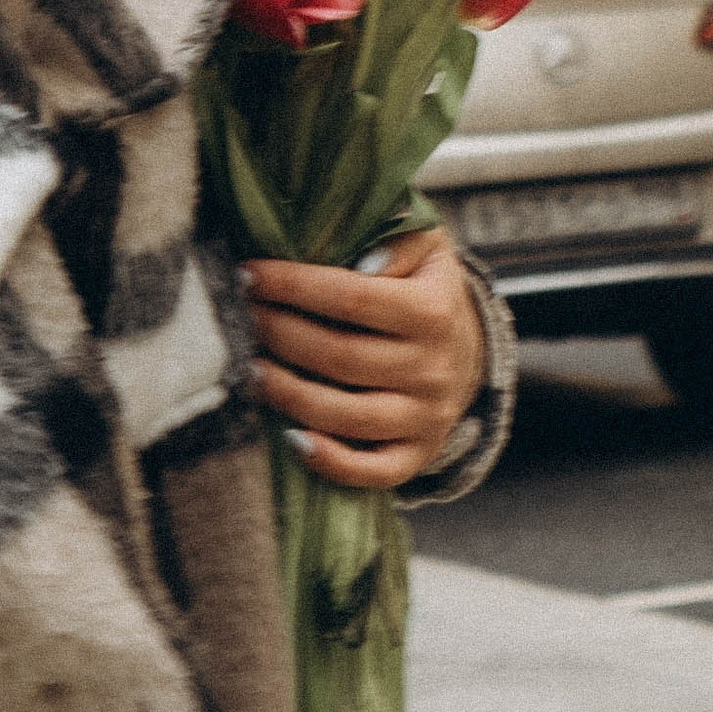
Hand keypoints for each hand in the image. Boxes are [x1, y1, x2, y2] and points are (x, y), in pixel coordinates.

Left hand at [243, 225, 485, 492]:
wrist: (467, 352)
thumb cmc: (427, 288)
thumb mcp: (427, 247)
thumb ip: (399, 239)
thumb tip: (360, 264)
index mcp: (434, 311)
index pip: (351, 297)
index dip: (293, 285)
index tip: (249, 273)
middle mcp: (433, 368)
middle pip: (339, 357)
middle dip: (279, 333)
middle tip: (244, 315)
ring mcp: (426, 417)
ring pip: (346, 416)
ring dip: (288, 393)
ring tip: (250, 368)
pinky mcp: (416, 455)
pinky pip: (372, 472)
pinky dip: (329, 462)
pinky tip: (291, 438)